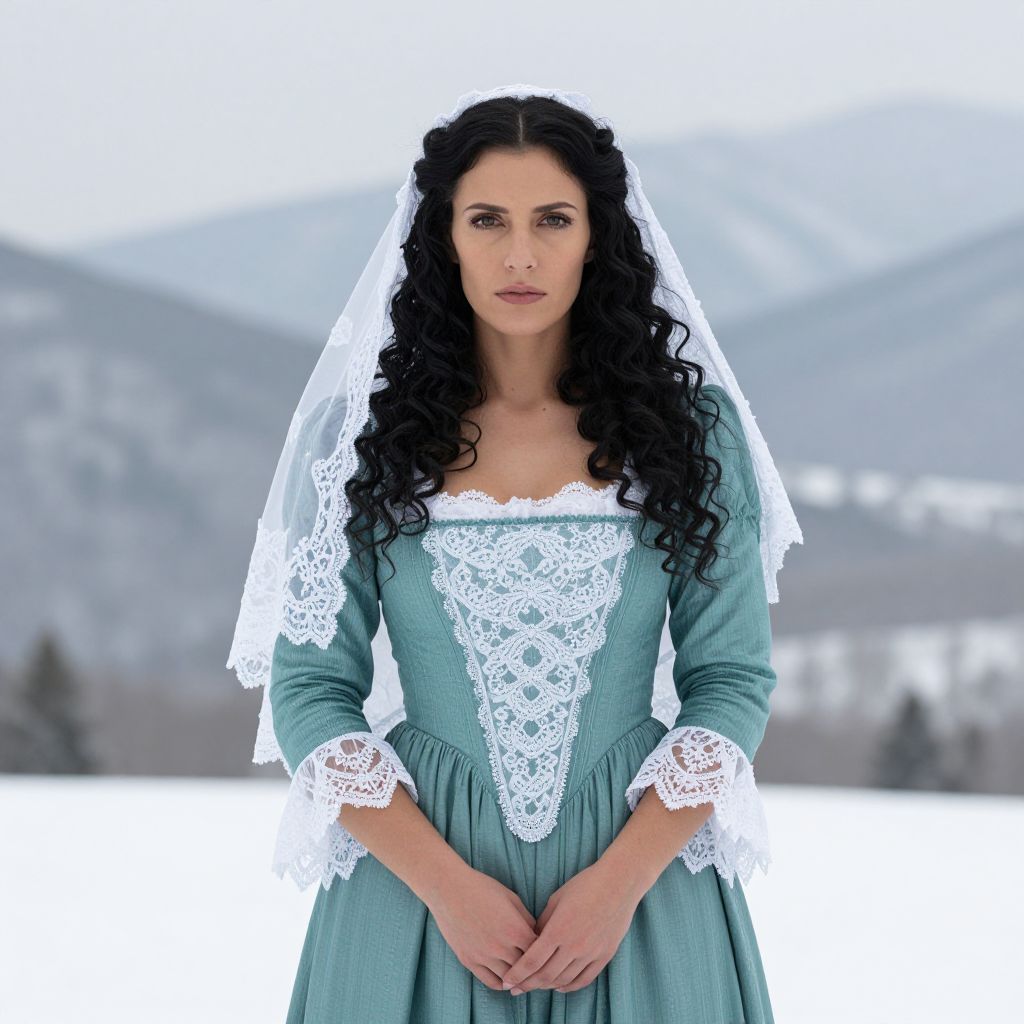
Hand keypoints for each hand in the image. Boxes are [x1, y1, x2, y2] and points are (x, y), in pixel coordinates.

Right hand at [426, 865, 538, 991]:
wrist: (449, 888)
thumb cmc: (482, 888)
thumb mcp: (511, 898)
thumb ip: (526, 919)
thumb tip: (537, 934)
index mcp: (515, 929)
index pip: (540, 952)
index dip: (546, 952)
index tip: (549, 953)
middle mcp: (501, 947)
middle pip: (526, 968)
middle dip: (535, 968)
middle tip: (541, 969)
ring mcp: (484, 956)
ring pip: (510, 979)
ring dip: (519, 979)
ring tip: (526, 977)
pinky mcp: (469, 961)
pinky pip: (490, 981)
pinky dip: (502, 984)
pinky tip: (507, 980)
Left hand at [500, 861, 641, 995]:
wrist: (618, 883)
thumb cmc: (585, 885)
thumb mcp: (556, 899)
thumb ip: (543, 923)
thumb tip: (532, 940)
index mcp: (558, 929)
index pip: (532, 960)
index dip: (517, 974)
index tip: (507, 982)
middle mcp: (574, 945)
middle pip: (545, 975)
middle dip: (527, 984)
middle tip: (515, 989)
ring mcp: (591, 953)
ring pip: (564, 980)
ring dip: (547, 987)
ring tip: (535, 987)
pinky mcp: (604, 955)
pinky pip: (584, 979)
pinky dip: (570, 986)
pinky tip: (560, 987)